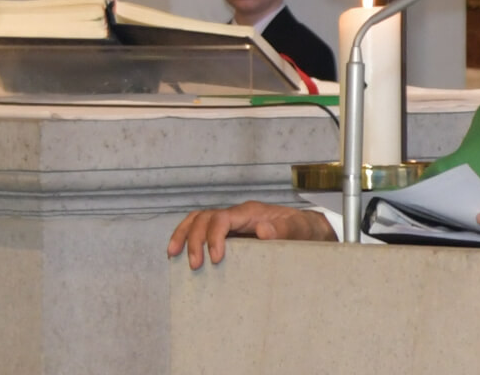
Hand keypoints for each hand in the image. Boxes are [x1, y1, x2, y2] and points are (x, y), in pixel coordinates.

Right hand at [166, 201, 335, 269]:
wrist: (306, 229)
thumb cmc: (303, 229)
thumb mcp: (300, 230)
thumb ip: (285, 231)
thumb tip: (262, 231)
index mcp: (251, 213)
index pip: (222, 218)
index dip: (214, 236)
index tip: (216, 259)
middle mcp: (237, 215)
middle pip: (205, 217)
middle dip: (195, 239)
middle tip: (195, 266)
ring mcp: (230, 223)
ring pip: (198, 220)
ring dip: (183, 235)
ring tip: (173, 255)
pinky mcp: (227, 234)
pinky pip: (202, 230)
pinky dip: (187, 238)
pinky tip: (178, 254)